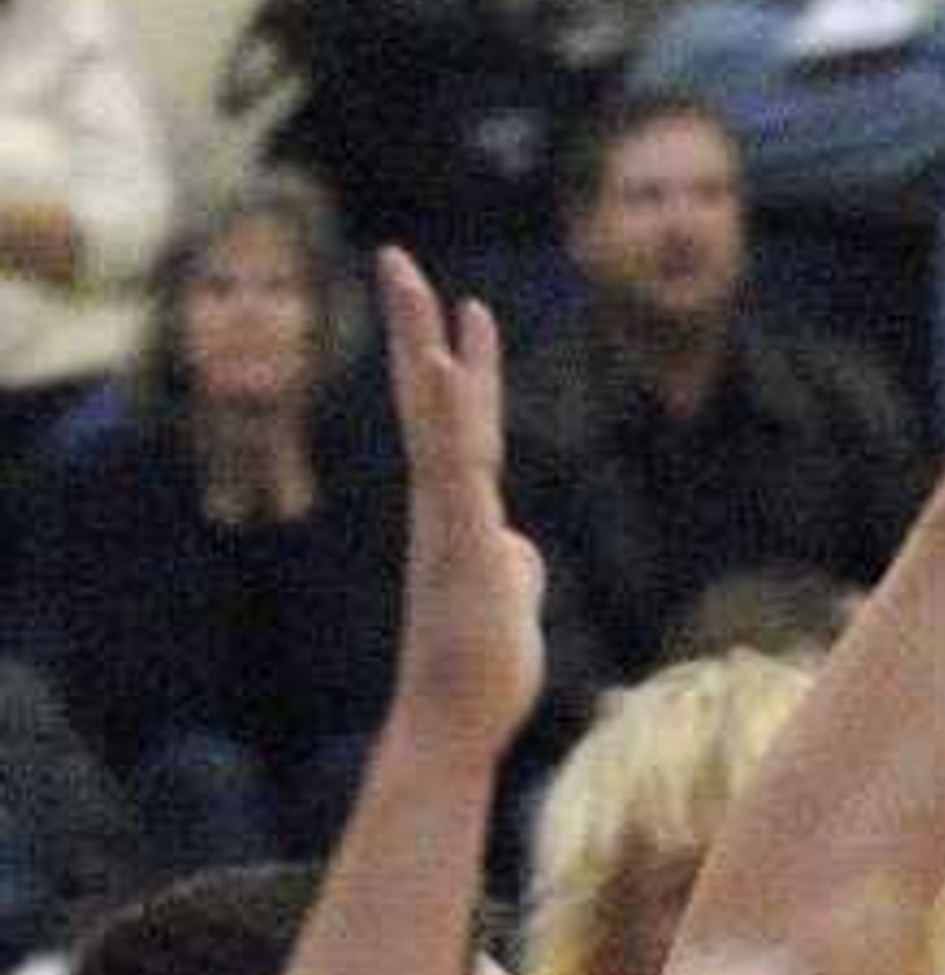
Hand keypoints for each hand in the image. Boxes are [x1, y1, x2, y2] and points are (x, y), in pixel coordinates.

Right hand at [375, 251, 543, 765]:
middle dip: (416, 326)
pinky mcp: (459, 540)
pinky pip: (450, 464)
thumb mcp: (510, 597)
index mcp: (459, 511)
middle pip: (430, 398)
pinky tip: (439, 363)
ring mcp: (446, 518)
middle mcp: (443, 503)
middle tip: (396, 257)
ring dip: (419, 344)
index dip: (465, 366)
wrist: (456, 717)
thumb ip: (511, 562)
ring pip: (432, 417)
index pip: (462, 423)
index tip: (468, 311)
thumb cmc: (481, 667)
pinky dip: (444, 411)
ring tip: (410, 280)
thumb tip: (518, 546)